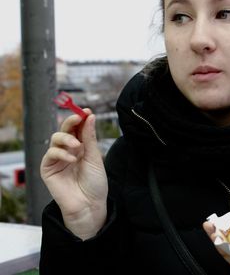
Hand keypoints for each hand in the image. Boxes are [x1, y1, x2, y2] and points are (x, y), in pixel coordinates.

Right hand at [40, 109, 107, 239]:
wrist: (90, 205)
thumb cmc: (95, 184)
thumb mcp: (95, 157)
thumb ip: (90, 138)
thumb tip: (89, 116)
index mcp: (81, 147)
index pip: (77, 128)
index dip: (80, 118)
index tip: (87, 111)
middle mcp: (68, 151)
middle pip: (65, 130)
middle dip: (71, 122)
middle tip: (79, 118)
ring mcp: (57, 159)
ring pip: (55, 139)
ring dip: (67, 138)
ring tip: (78, 147)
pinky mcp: (48, 169)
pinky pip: (50, 154)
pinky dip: (61, 153)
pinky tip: (72, 159)